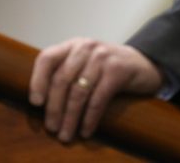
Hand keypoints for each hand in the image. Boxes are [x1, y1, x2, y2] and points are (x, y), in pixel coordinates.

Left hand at [28, 38, 163, 141]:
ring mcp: (103, 57)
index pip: (47, 58)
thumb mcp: (85, 62)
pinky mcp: (118, 70)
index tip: (35, 103)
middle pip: (62, 79)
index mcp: (73, 45)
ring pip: (79, 92)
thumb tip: (41, 104)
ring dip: (70, 117)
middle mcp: (86, 47)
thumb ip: (66, 72)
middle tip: (52, 128)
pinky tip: (86, 131)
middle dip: (54, 108)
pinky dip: (90, 118)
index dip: (38, 80)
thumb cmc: (107, 68)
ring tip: (66, 134)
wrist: (143, 64)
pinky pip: (98, 99)